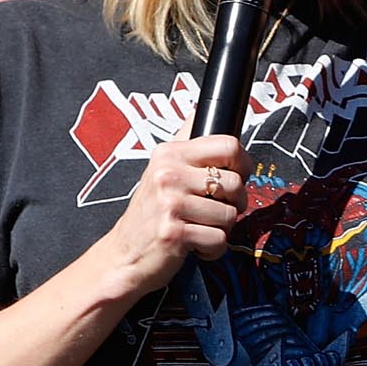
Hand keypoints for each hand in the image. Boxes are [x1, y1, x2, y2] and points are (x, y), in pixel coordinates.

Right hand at [98, 134, 243, 298]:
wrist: (123, 255)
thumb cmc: (148, 214)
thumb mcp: (160, 170)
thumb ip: (184, 144)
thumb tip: (196, 111)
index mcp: (169, 154)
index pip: (228, 145)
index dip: (243, 163)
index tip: (237, 175)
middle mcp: (168, 175)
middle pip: (235, 184)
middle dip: (233, 203)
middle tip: (213, 211)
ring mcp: (170, 204)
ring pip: (230, 215)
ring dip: (220, 229)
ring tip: (197, 228)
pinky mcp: (174, 233)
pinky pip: (219, 240)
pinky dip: (212, 249)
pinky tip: (194, 244)